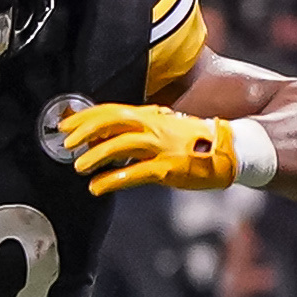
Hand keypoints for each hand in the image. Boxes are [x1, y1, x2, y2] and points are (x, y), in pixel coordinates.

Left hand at [61, 104, 237, 195]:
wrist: (230, 150)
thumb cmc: (193, 142)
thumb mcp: (164, 128)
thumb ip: (137, 131)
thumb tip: (104, 140)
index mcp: (151, 116)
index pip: (112, 110)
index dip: (86, 117)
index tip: (65, 126)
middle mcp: (154, 126)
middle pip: (112, 121)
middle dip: (85, 131)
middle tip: (67, 144)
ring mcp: (162, 146)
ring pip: (121, 145)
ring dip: (96, 156)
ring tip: (79, 167)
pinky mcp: (168, 168)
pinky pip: (136, 172)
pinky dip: (113, 179)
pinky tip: (98, 187)